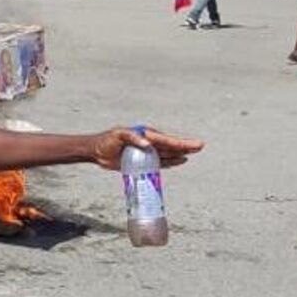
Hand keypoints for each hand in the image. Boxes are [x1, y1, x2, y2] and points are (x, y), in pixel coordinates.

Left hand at [89, 127, 203, 171]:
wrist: (96, 151)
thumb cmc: (106, 141)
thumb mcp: (118, 136)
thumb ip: (132, 138)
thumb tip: (147, 144)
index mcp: (145, 134)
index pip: (166, 140)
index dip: (181, 143)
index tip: (192, 144)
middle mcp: (149, 142)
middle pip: (171, 146)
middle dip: (185, 146)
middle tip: (200, 146)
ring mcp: (147, 151)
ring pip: (168, 153)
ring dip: (180, 153)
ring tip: (193, 153)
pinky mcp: (143, 160)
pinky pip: (160, 161)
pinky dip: (170, 162)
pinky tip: (179, 161)